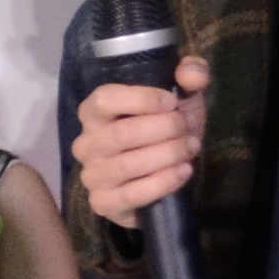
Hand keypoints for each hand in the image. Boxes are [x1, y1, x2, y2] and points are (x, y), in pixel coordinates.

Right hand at [74, 57, 206, 227]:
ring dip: (166, 155)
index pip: (105, 100)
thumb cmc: (165, 127)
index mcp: (94, 111)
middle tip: (188, 131)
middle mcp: (85, 143)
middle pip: (120, 134)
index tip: (172, 102)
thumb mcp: (181, 95)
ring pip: (126, 165)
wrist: (163, 171)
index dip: (142, 99)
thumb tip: (193, 75)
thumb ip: (190, 75)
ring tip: (190, 149)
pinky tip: (183, 172)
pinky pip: (130, 195)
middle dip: (164, 131)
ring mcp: (91, 175)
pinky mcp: (102, 203)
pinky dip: (161, 184)